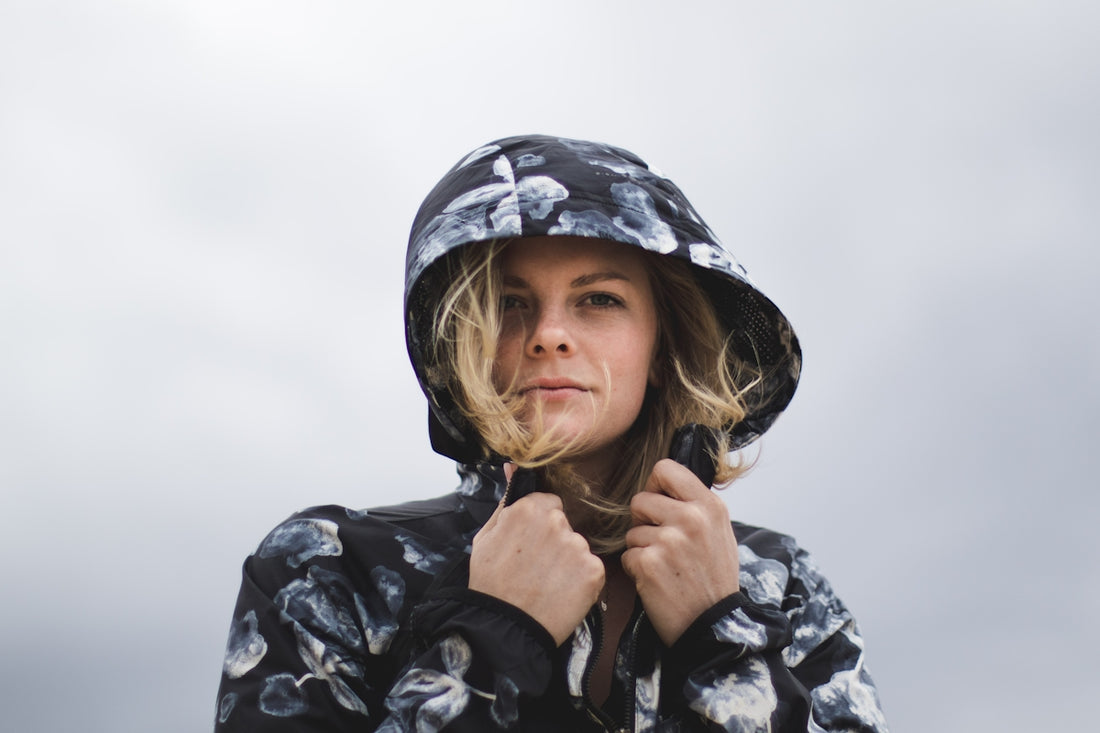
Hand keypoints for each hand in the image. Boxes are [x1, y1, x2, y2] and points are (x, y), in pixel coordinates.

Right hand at [469, 487, 604, 645]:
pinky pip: (591, 569)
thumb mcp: (486, 536)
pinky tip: (561, 594)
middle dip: (555, 543)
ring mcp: (577, 546)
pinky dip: (581, 582)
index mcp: (530, 509)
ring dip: (568, 562)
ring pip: (578, 547)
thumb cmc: (491, 583)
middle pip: (564, 525)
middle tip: (535, 570)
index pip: (548, 506)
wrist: (504, 629)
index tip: (529, 548)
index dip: (538, 529)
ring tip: (546, 585)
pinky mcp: (594, 571)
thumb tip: (513, 466)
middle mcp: (557, 522)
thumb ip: (506, 500)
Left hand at [621, 459, 740, 645]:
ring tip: (665, 567)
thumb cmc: (714, 578)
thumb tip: (665, 485)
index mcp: (709, 505)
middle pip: (640, 500)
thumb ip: (695, 506)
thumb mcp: (719, 532)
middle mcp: (690, 518)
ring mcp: (669, 540)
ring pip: (632, 531)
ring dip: (641, 549)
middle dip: (644, 522)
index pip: (666, 468)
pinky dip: (636, 570)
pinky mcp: (649, 563)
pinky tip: (657, 582)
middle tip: (662, 545)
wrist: (713, 625)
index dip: (655, 486)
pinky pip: (627, 555)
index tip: (659, 503)